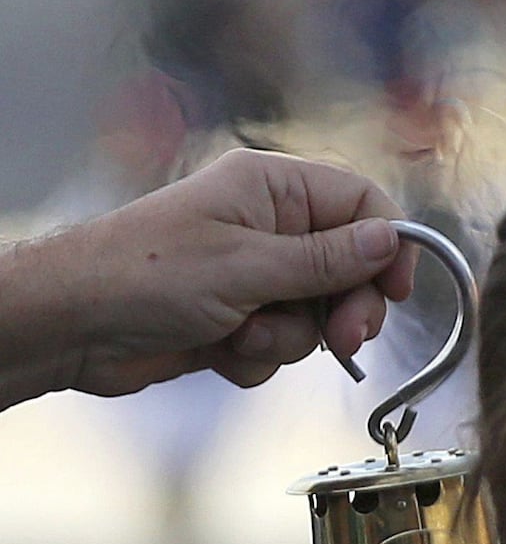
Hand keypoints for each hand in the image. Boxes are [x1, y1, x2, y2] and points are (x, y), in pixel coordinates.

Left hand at [1, 148, 417, 403]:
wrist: (71, 326)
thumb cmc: (145, 277)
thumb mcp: (249, 266)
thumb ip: (327, 258)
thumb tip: (391, 239)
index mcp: (271, 189)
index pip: (361, 204)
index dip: (389, 247)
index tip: (396, 293)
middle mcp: (268, 225)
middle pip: (349, 267)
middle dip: (343, 309)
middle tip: (342, 341)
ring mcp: (253, 273)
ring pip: (316, 313)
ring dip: (289, 337)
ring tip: (242, 337)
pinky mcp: (237, 315)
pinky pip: (282, 342)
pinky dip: (258, 355)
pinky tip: (219, 349)